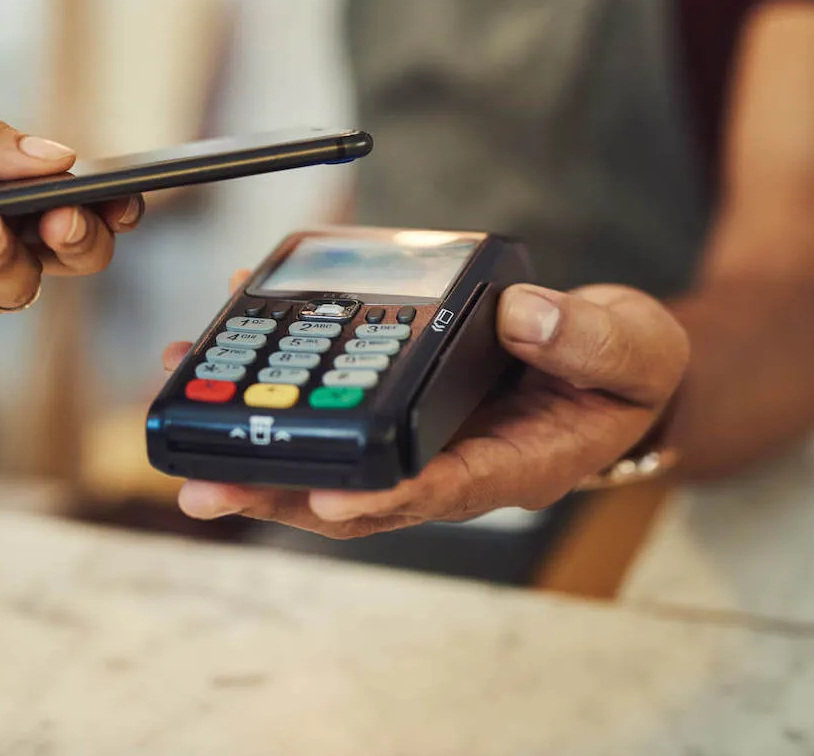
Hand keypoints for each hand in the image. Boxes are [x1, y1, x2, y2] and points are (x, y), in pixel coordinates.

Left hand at [161, 276, 687, 537]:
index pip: (440, 490)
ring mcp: (415, 437)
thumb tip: (521, 314)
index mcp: (512, 463)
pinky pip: (328, 406)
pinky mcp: (394, 405)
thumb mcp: (632, 352)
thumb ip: (588, 339)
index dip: (382, 496)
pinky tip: (224, 345)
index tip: (328, 499)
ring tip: (181, 420)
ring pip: (326, 457)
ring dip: (254, 448)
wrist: (609, 364)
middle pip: (355, 492)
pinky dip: (276, 387)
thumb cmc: (624, 371)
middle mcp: (451, 462)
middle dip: (278, 492)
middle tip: (204, 487)